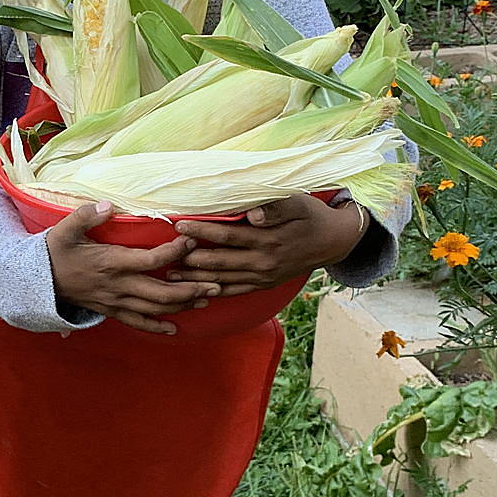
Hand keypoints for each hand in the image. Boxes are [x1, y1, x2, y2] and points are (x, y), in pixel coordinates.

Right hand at [45, 202, 217, 334]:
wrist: (36, 282)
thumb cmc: (54, 252)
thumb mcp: (65, 228)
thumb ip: (86, 215)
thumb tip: (108, 205)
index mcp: (111, 262)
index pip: (151, 261)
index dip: (174, 252)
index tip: (190, 240)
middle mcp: (118, 285)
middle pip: (162, 293)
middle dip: (191, 289)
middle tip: (216, 283)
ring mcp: (115, 301)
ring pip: (155, 309)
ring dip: (182, 305)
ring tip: (205, 299)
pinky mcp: (110, 310)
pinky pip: (136, 322)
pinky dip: (156, 326)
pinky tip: (174, 329)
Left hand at [175, 195, 366, 294]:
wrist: (332, 241)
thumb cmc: (310, 216)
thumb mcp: (298, 204)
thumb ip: (274, 208)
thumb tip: (251, 214)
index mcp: (268, 239)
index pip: (227, 235)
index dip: (201, 231)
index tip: (179, 225)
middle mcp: (264, 261)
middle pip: (219, 261)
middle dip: (190, 258)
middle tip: (165, 255)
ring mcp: (263, 276)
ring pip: (224, 279)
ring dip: (196, 278)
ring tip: (171, 275)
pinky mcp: (264, 285)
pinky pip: (236, 291)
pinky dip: (215, 292)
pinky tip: (196, 292)